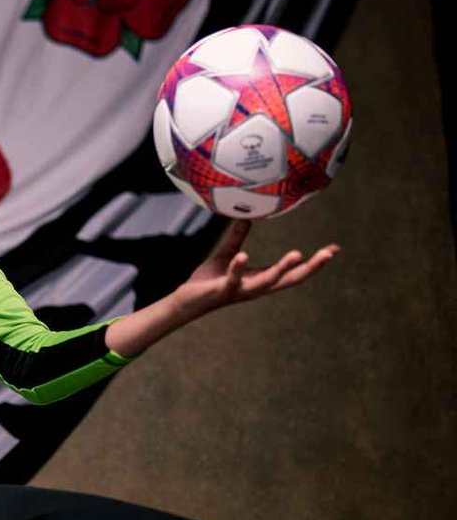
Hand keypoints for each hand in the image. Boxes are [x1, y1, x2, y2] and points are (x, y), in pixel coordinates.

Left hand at [174, 219, 339, 315]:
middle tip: (329, 253)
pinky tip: (244, 255)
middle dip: (311, 267)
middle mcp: (256, 287)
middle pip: (290, 279)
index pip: (293, 271)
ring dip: (282, 268)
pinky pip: (233, 279)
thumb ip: (237, 239)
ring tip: (298, 253)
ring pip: (267, 282)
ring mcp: (241, 290)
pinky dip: (238, 267)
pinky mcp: (222, 290)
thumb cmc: (208, 281)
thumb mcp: (226, 256)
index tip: (334, 249)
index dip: (314, 262)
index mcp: (260, 278)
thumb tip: (246, 218)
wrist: (186, 301)